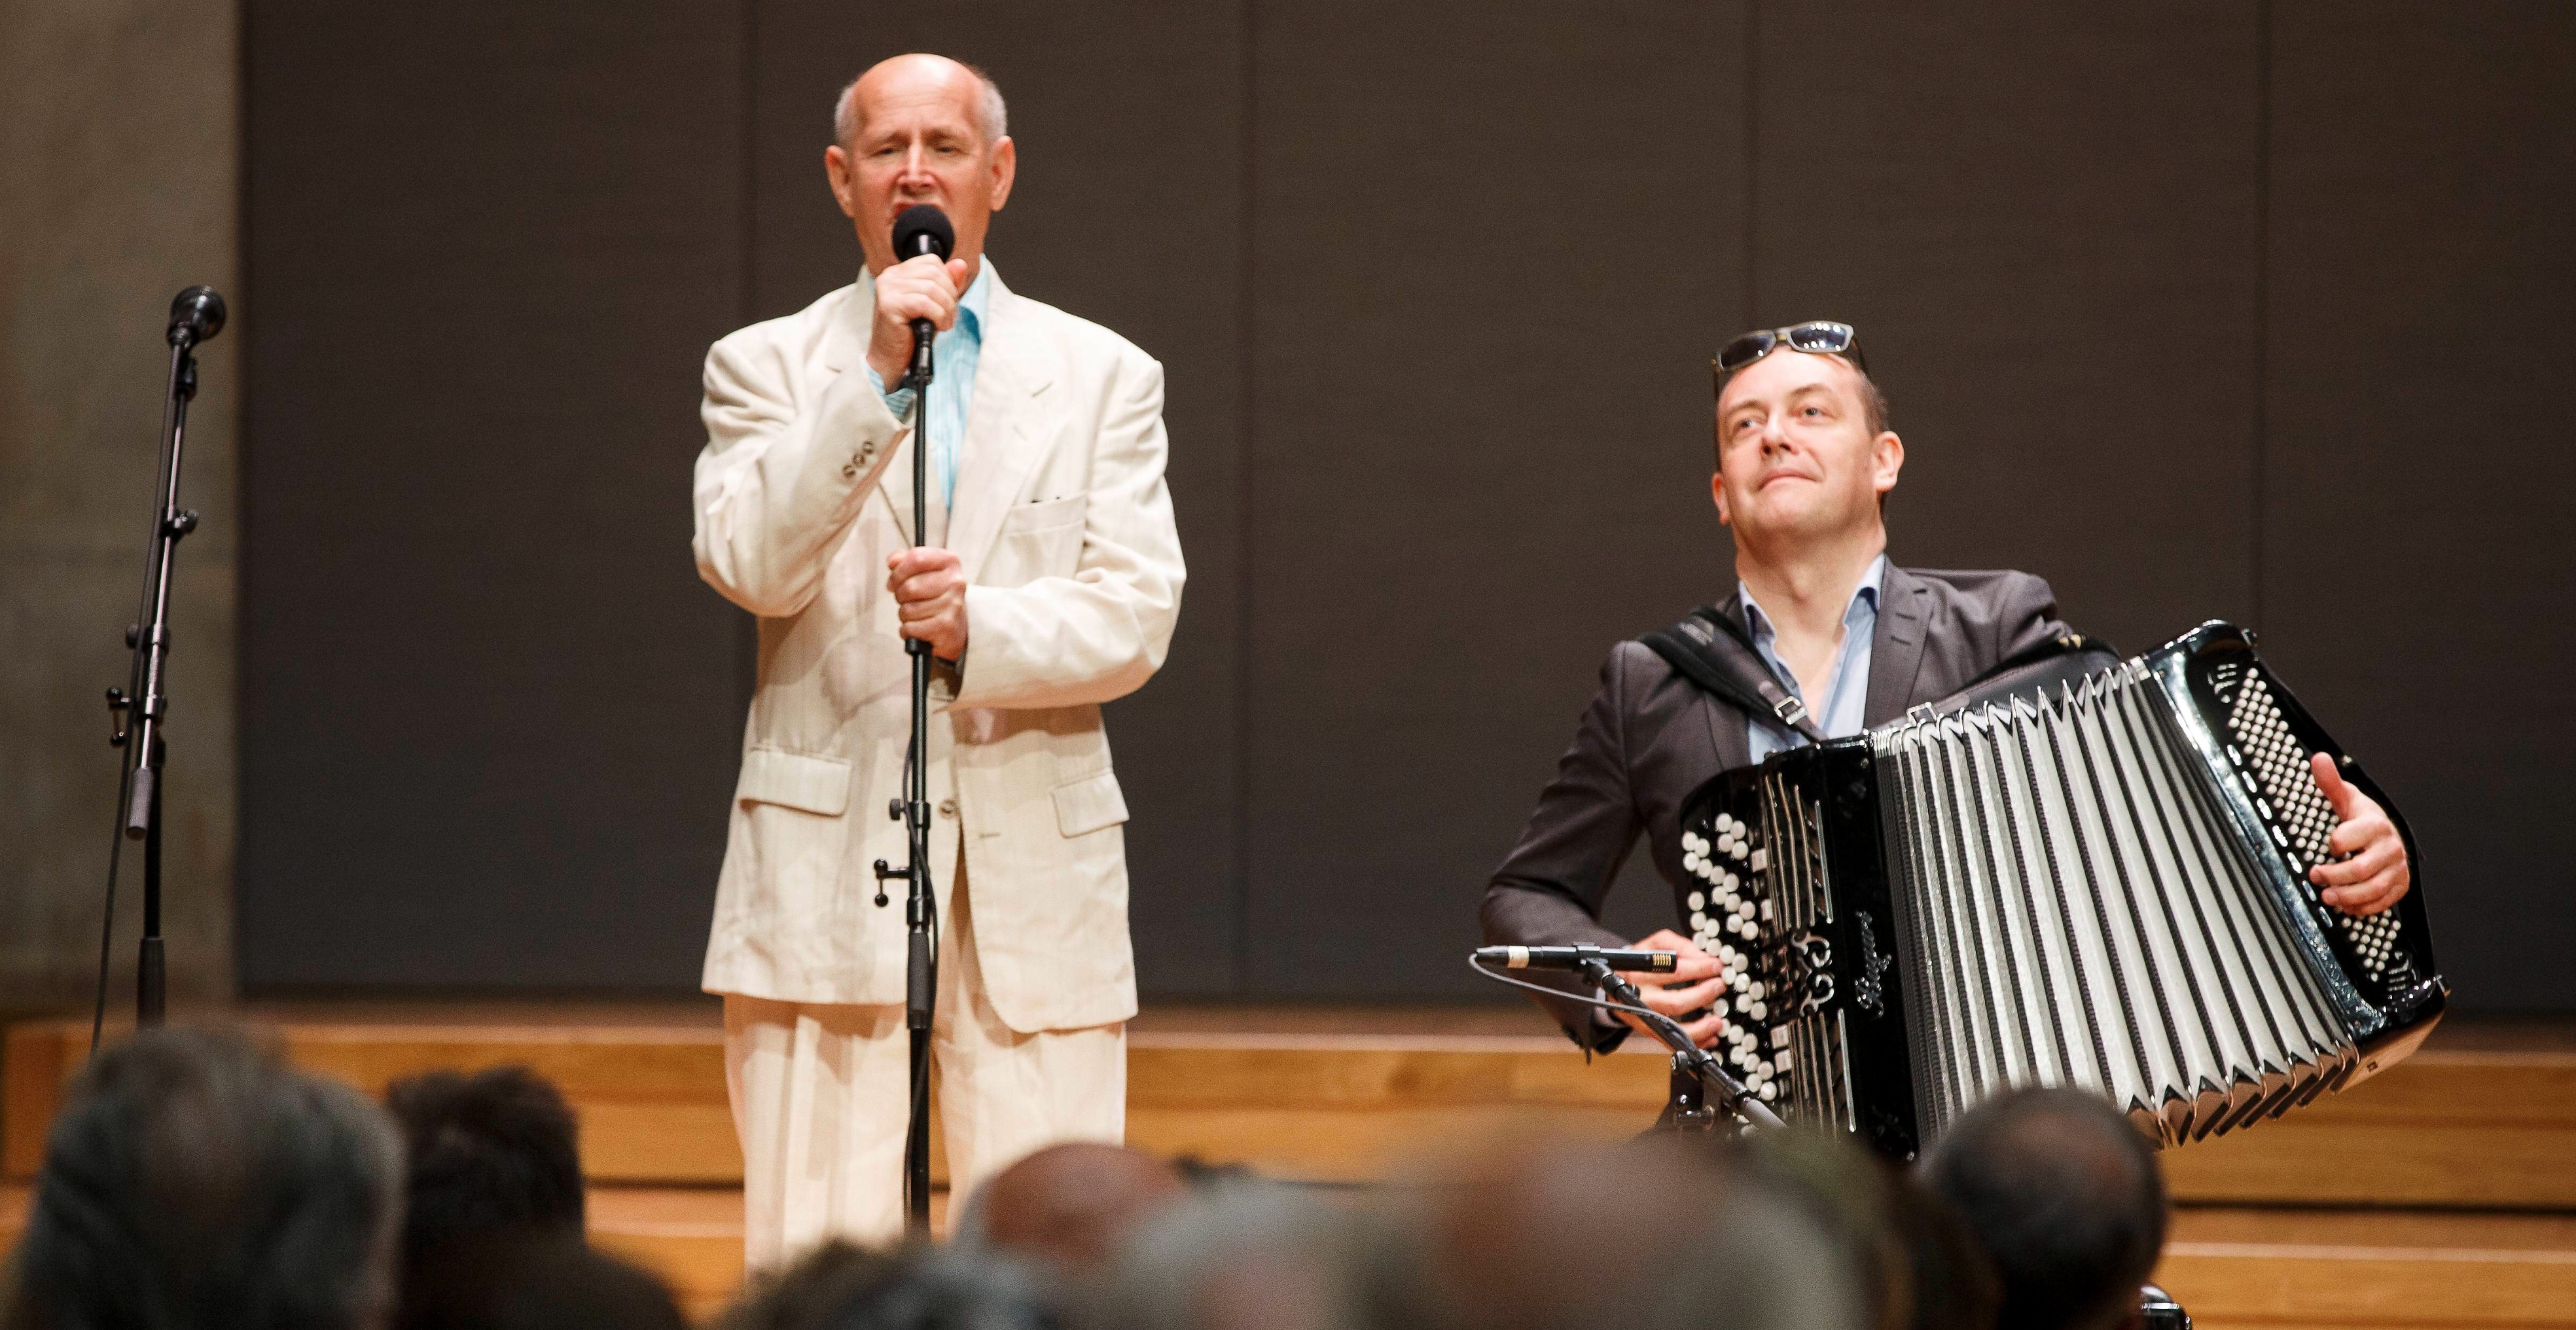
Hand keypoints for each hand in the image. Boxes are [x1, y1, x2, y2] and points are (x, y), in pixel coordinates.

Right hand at [866, 254, 972, 390]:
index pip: (932, 261)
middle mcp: (890, 276)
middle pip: (934, 273)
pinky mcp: (889, 304)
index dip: (948, 281)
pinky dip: (939, 316)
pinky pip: (925, 303)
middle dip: (949, 296)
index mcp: (899, 273)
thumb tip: (961, 264)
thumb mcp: (935, 305)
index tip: (947, 303)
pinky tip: (938, 327)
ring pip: (932, 288)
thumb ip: (947, 284)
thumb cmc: (911, 334)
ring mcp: (888, 289)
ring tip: (944, 324)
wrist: (891, 360)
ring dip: (946, 309)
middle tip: (949, 317)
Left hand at [886, 546, 967, 660]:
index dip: (898, 572)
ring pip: (908, 609)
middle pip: (909, 586)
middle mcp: (955, 582)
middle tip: (906, 601)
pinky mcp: (946, 626)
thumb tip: (892, 561)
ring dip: (904, 615)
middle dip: (899, 596)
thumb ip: (905, 561)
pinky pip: (910, 627)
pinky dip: (907, 631)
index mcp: (950, 562)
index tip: (893, 583)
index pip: (916, 558)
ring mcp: (953, 604)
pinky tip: (918, 628)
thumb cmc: (934, 597)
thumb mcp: (923, 573)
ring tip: (916, 615)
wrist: (955, 627)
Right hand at [1610, 929, 1728, 1048]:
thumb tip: (1704, 958)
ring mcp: (1645, 1018)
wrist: (1615, 984)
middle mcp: (1641, 998)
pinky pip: (1673, 1043)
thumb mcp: (1655, 945)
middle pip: (1675, 1003)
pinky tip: (1710, 1037)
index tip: (1716, 965)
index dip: (1699, 969)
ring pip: (1674, 1029)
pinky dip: (1694, 1042)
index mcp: (1641, 973)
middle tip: (1719, 986)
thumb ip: (1680, 946)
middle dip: (1702, 996)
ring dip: (1700, 1028)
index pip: (1674, 971)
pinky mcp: (1650, 1032)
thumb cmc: (1641, 962)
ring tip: (1718, 1021)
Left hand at [2307, 752, 2409, 914]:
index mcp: (2374, 825)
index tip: (2326, 846)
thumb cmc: (2362, 818)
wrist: (2386, 834)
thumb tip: (2319, 759)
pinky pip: (2383, 902)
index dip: (2334, 844)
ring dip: (2347, 896)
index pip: (2349, 837)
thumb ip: (2330, 783)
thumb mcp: (2345, 799)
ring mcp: (2396, 868)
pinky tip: (2347, 905)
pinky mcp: (2399, 885)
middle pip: (2361, 869)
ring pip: (2373, 888)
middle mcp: (2389, 847)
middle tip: (2316, 876)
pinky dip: (2363, 907)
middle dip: (2334, 876)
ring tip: (2327, 896)